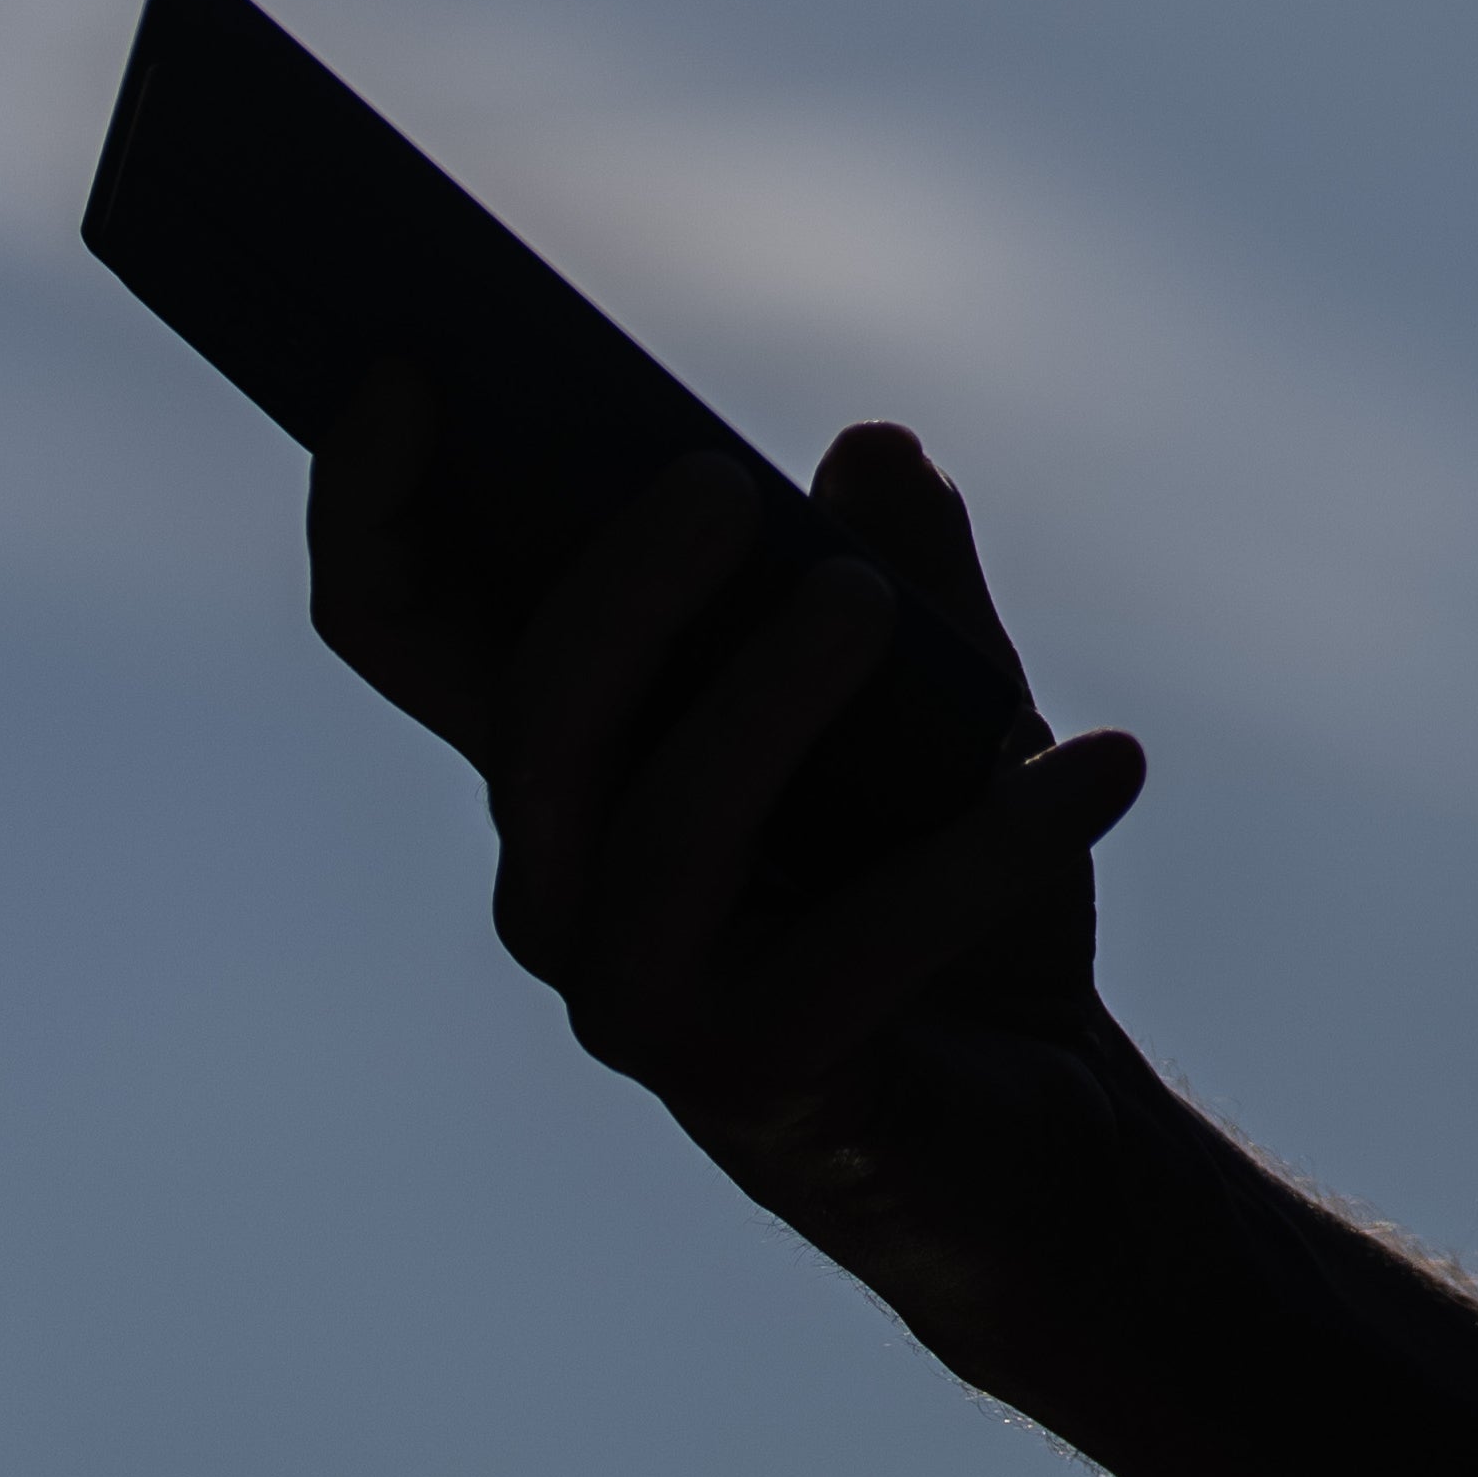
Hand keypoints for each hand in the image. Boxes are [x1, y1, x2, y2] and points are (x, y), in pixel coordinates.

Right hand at [312, 384, 1161, 1381]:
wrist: (1041, 1111)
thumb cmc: (951, 882)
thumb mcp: (948, 696)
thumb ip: (905, 570)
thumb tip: (872, 448)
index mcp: (575, 768)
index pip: (410, 633)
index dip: (373, 507)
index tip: (398, 365)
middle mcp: (569, 889)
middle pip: (529, 727)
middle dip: (611, 597)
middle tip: (722, 487)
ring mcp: (651, 1004)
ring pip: (656, 838)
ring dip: (762, 705)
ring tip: (867, 602)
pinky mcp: (767, 1090)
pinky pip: (858, 955)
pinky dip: (985, 847)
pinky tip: (1104, 760)